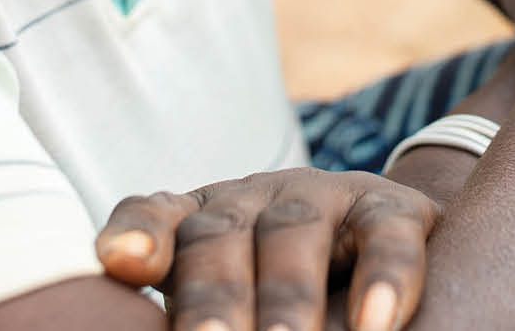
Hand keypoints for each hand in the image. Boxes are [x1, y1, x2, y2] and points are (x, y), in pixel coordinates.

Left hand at [98, 169, 436, 330]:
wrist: (384, 247)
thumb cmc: (278, 294)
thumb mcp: (231, 301)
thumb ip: (200, 313)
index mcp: (198, 223)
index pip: (154, 216)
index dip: (138, 234)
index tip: (124, 262)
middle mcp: (250, 200)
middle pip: (218, 238)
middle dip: (214, 298)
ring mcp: (320, 196)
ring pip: (293, 234)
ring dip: (288, 296)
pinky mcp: (389, 208)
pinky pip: (385, 235)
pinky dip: (383, 278)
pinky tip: (374, 323)